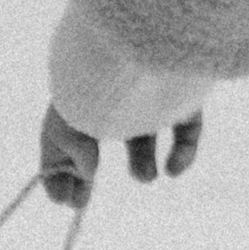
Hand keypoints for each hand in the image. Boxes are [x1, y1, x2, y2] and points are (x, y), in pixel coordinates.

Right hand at [40, 100, 202, 207]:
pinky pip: (187, 129)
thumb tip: (87, 173)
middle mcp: (117, 92)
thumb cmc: (100, 84)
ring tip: (144, 176)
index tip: (64, 200)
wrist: (145, 48)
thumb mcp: (68, 122)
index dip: (61, 167)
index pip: (66, 132)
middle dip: (91, 170)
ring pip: (146, 134)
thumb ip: (70, 151)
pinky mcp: (185, 97)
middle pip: (103, 134)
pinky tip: (172, 169)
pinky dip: (184, 154)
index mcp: (83, 94)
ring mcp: (152, 93)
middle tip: (85, 200)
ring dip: (143, 165)